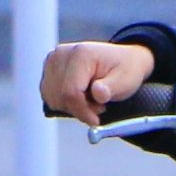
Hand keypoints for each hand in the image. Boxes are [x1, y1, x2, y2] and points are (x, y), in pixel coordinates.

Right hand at [40, 40, 157, 126]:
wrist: (122, 59)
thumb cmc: (124, 69)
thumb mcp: (125, 80)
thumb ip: (110, 88)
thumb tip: (97, 93)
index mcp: (81, 54)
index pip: (70, 91)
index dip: (81, 111)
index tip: (95, 121)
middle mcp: (62, 54)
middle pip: (60, 96)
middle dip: (79, 109)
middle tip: (98, 107)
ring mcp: (53, 60)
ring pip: (53, 98)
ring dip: (71, 106)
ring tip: (91, 99)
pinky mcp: (49, 69)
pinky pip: (50, 96)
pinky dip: (64, 102)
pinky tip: (81, 97)